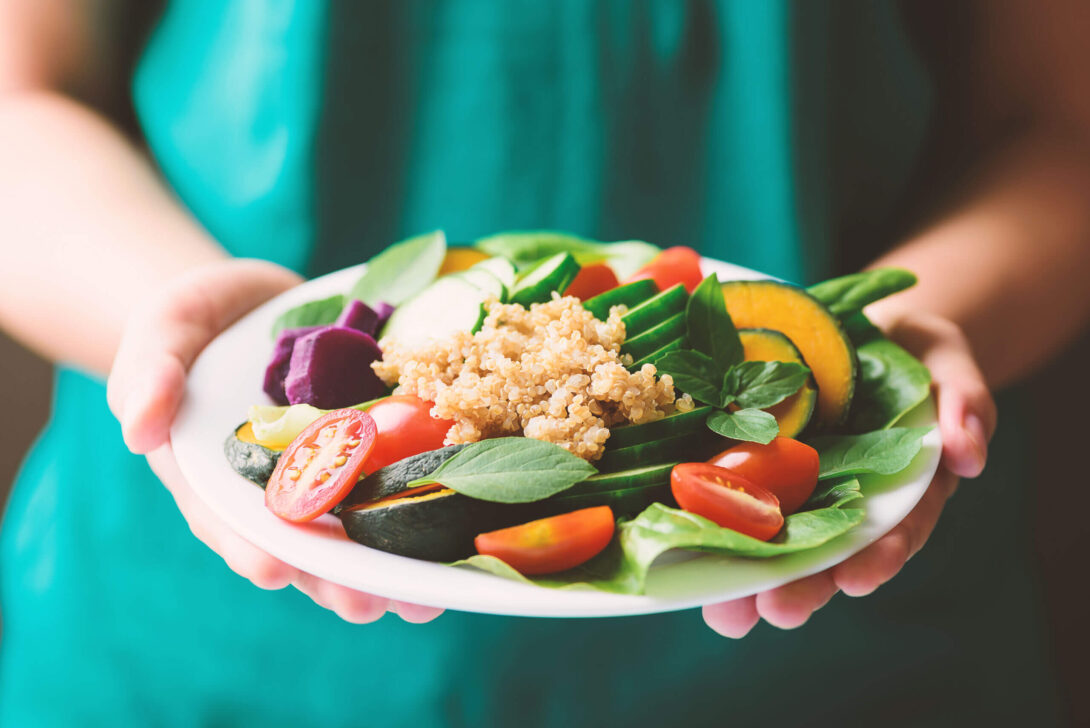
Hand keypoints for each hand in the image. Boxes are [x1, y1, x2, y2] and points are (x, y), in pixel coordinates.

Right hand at [107, 258, 442, 624]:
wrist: (250, 303)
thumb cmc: (193, 324)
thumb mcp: (162, 333)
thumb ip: (147, 374)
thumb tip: (140, 429)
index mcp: (215, 474)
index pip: (228, 520)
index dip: (250, 546)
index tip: (274, 569)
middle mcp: (272, 487)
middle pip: (299, 544)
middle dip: (331, 578)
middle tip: (363, 605)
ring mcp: (323, 473)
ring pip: (352, 532)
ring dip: (385, 569)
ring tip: (421, 604)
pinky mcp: (366, 450)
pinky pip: (393, 486)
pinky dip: (421, 512)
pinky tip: (457, 542)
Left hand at [702, 311, 996, 636]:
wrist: (856, 327)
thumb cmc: (911, 351)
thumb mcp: (947, 362)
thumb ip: (966, 403)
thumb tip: (968, 454)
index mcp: (899, 488)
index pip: (893, 532)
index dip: (877, 557)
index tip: (856, 580)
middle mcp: (845, 498)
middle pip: (827, 553)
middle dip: (803, 586)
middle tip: (778, 612)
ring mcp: (796, 485)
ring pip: (775, 541)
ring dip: (752, 578)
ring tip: (729, 614)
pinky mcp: (751, 463)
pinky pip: (730, 496)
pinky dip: (712, 522)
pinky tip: (686, 552)